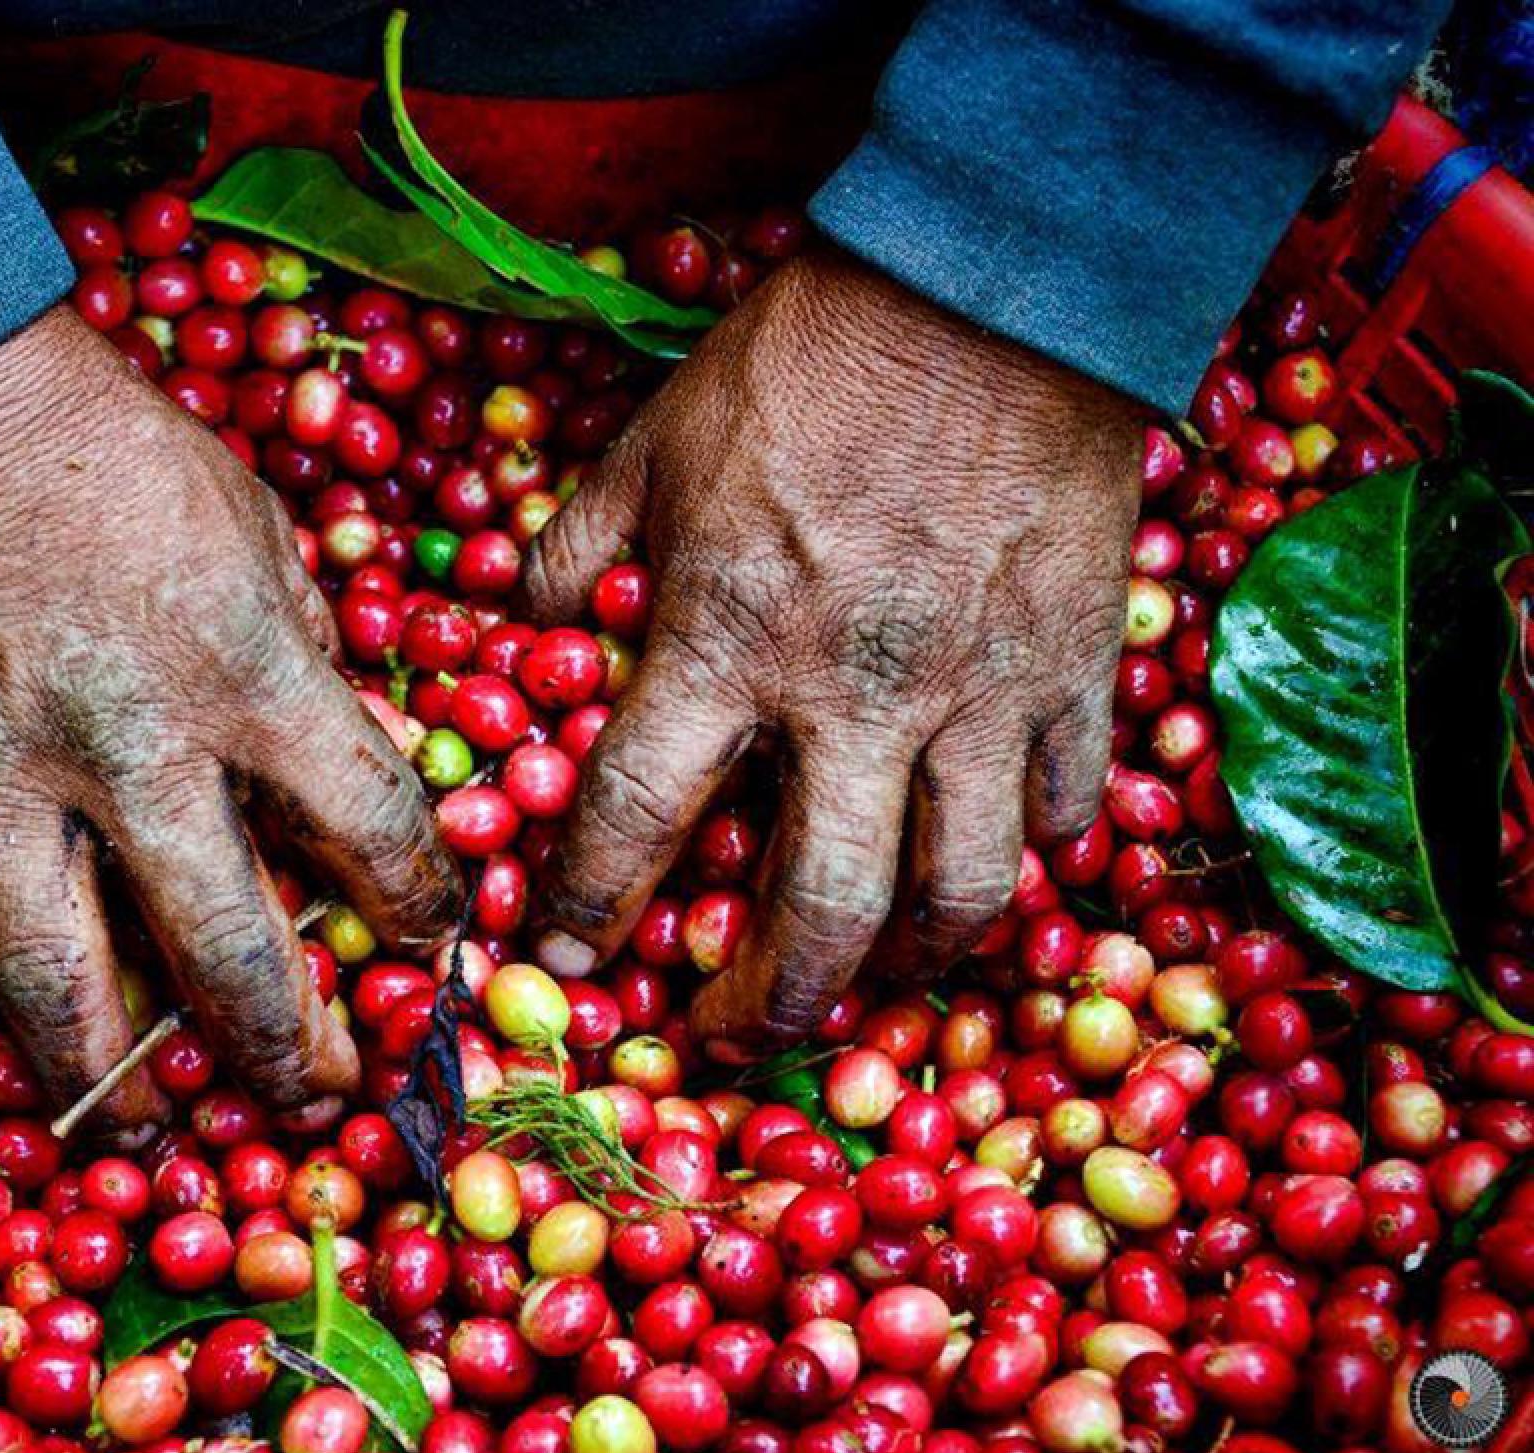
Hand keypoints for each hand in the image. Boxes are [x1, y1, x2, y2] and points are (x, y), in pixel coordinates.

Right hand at [0, 306, 462, 1134]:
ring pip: (54, 985)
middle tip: (313, 1095)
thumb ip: (303, 663)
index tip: (428, 947)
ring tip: (137, 1126)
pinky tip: (3, 1010)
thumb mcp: (254, 532)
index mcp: (248, 670)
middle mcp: (131, 745)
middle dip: (286, 1051)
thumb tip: (344, 772)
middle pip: (224, 955)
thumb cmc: (108, 450)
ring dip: (109, 1081)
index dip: (419, 910)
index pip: (373, 830)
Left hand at [524, 249, 1141, 1051]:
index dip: (586, 906)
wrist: (989, 283)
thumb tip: (519, 626)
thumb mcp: (652, 444)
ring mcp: (978, 693)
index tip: (564, 956)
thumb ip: (578, 551)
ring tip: (872, 979)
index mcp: (726, 638)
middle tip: (733, 1029)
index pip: (634, 817)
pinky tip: (989, 861)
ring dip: (910, 965)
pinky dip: (1027, 856)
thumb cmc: (803, 364)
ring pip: (962, 895)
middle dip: (770, 1004)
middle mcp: (853, 696)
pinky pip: (1061, 809)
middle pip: (820, 913)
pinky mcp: (1074, 670)